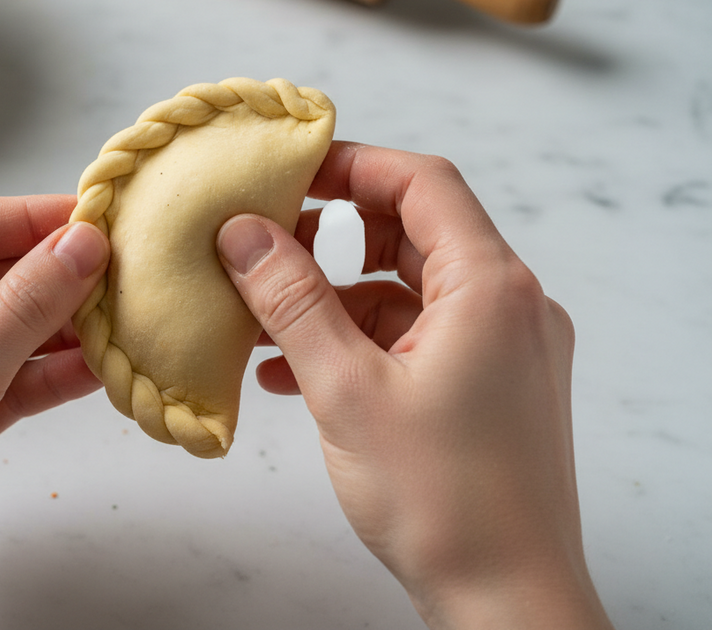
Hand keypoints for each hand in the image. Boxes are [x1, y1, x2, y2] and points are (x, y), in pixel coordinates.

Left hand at [0, 195, 108, 629]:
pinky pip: (8, 373)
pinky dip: (50, 371)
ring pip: (3, 326)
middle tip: (122, 268)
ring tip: (123, 316)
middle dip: (52, 275)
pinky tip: (100, 366)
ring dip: (60, 325)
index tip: (96, 218)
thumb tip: (81, 244)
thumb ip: (24, 307)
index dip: (30, 219)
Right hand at [217, 142, 612, 629]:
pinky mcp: (489, 385)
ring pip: (407, 290)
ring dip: (336, 299)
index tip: (288, 172)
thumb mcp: (346, 389)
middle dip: (332, 236)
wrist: (506, 600)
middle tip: (265, 244)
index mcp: (490, 287)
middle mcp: (509, 305)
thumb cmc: (443, 501)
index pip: (423, 182)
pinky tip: (297, 372)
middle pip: (414, 232)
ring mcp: (502, 347)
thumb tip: (242, 232)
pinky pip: (416, 337)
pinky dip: (360, 341)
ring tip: (265, 323)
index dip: (352, 164)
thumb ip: (290, 301)